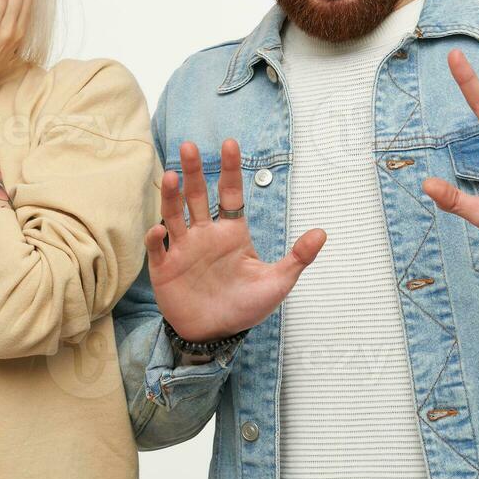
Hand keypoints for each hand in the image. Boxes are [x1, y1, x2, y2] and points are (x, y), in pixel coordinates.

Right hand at [145, 139, 325, 341]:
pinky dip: (155, 238)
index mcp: (232, 232)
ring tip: (170, 176)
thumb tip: (322, 232)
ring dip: (170, 196)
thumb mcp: (277, 283)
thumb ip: (298, 257)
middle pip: (197, 195)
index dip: (230, 169)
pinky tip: (158, 230)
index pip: (230, 194)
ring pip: (174, 215)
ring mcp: (183, 249)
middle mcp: (205, 234)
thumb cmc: (244, 306)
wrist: (215, 335)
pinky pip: (158, 249)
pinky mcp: (165, 268)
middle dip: (194, 171)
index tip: (230, 144)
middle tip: (190, 146)